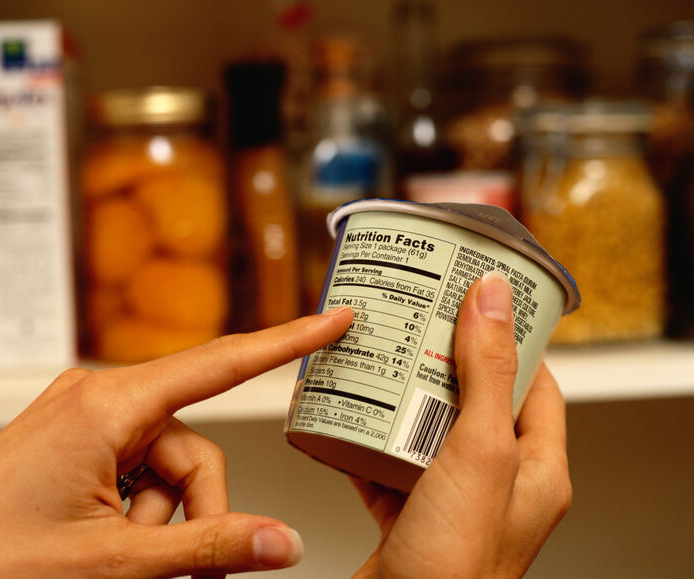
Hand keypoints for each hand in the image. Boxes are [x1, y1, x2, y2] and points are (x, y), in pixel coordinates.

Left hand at [0, 308, 352, 577]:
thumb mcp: (113, 562)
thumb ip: (207, 546)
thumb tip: (282, 539)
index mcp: (107, 403)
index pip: (222, 363)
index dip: (288, 341)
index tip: (332, 321)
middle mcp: (100, 397)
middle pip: (198, 449)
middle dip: (197, 514)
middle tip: (181, 570)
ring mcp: (89, 418)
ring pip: (172, 469)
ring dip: (164, 523)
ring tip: (126, 562)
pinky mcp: (82, 440)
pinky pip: (142, 471)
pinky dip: (142, 514)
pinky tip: (112, 545)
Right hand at [352, 271, 571, 577]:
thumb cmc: (454, 565)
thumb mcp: (481, 451)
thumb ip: (489, 373)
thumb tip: (493, 299)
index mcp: (536, 472)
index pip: (537, 387)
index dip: (513, 342)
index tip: (483, 307)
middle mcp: (497, 486)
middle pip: (477, 406)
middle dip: (446, 366)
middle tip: (420, 329)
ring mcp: (451, 501)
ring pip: (428, 434)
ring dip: (403, 402)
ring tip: (382, 366)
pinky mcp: (409, 515)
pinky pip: (389, 466)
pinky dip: (368, 443)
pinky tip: (348, 423)